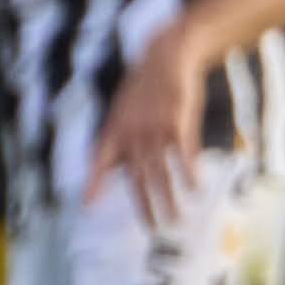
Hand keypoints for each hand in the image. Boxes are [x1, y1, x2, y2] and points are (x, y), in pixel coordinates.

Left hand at [89, 19, 218, 227]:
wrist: (167, 56)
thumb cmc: (146, 85)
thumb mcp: (123, 109)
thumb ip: (118, 138)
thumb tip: (117, 162)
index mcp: (115, 128)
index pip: (100, 160)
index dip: (94, 182)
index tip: (88, 205)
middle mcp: (132, 133)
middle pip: (138, 177)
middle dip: (145, 206)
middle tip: (153, 229)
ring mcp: (155, 129)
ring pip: (161, 172)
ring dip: (169, 199)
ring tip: (175, 220)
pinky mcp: (178, 123)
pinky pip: (184, 154)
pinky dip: (190, 173)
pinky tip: (196, 189)